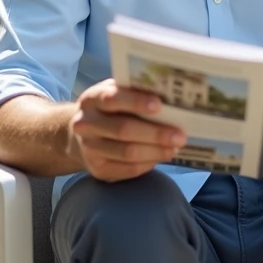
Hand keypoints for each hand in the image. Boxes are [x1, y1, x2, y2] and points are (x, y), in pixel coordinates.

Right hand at [69, 79, 185, 181]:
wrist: (82, 134)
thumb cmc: (109, 109)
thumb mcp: (115, 93)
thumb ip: (134, 92)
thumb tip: (169, 97)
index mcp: (92, 99)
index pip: (112, 99)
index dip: (136, 102)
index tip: (159, 105)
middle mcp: (86, 124)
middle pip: (123, 130)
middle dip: (155, 133)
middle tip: (179, 136)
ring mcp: (90, 148)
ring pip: (127, 152)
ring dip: (155, 151)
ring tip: (174, 148)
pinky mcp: (97, 169)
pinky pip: (128, 169)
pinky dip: (148, 163)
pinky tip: (161, 156)